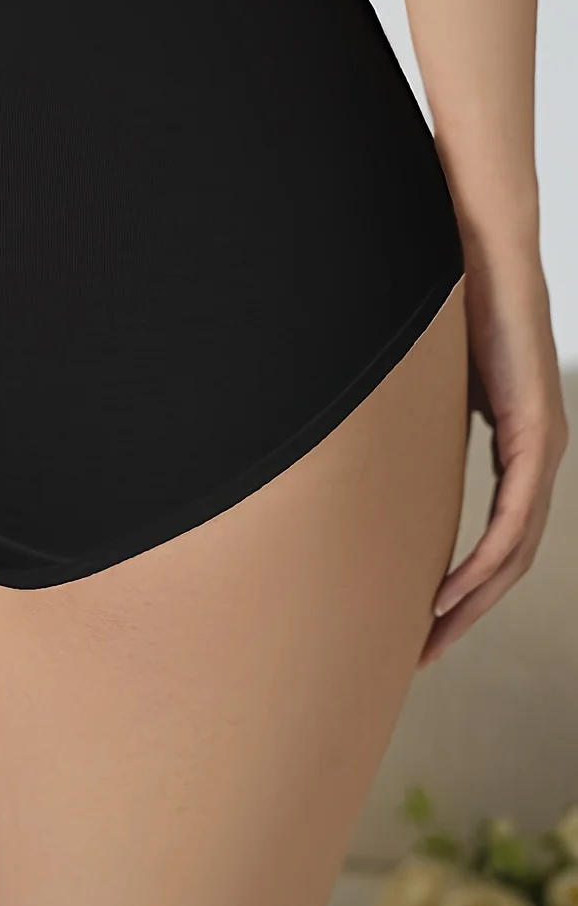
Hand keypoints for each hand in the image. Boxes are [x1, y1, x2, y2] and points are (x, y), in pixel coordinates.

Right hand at [421, 246, 566, 664]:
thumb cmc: (445, 306)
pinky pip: (512, 519)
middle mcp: (537, 455)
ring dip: (472, 603)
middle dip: (464, 614)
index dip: (462, 588)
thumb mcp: (428, 387)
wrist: (480, 251)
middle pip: (508, 561)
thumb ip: (416, 424)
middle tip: (420, 654)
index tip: (421, 623)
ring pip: (514, 552)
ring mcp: (541, 447)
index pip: (496, 538)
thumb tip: (364, 449)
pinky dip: (483, 563)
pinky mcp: (534, 434)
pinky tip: (449, 593)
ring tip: (430, 637)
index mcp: (516, 446)